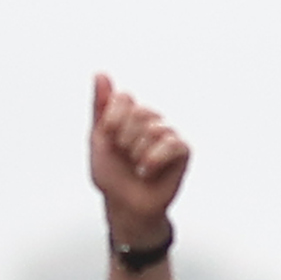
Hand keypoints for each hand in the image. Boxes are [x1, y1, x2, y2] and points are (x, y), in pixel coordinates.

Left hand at [88, 75, 189, 248]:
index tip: (108, 138)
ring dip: (137, 154)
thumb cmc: (112, 174)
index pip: (123, 98)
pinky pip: (171, 144)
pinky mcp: (182, 150)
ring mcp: (167, 134)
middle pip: (138, 113)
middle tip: (125, 157)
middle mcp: (151, 120)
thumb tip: (100, 74)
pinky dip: (154, 159)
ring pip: (153, 129)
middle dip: (124, 140)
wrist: (124, 205)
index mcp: (129, 114)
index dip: (112, 120)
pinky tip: (147, 171)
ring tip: (137, 166)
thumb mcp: (98, 138)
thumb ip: (100, 106)